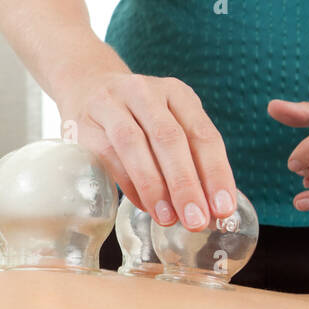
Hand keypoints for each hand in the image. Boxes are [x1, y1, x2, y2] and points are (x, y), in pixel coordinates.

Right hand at [63, 72, 237, 230]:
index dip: (215, 173)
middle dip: (185, 184)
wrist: (86, 88)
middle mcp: (145, 93)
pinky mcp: (85, 124)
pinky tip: (143, 205)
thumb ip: (188, 158)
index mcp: (177, 93)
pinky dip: (128, 183)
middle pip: (169, 138)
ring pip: (134, 145)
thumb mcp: (168, 123)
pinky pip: (108, 155)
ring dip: (154, 186)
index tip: (223, 208)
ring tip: (168, 218)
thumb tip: (208, 208)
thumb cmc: (137, 117)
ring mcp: (112, 105)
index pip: (203, 134)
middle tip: (196, 219)